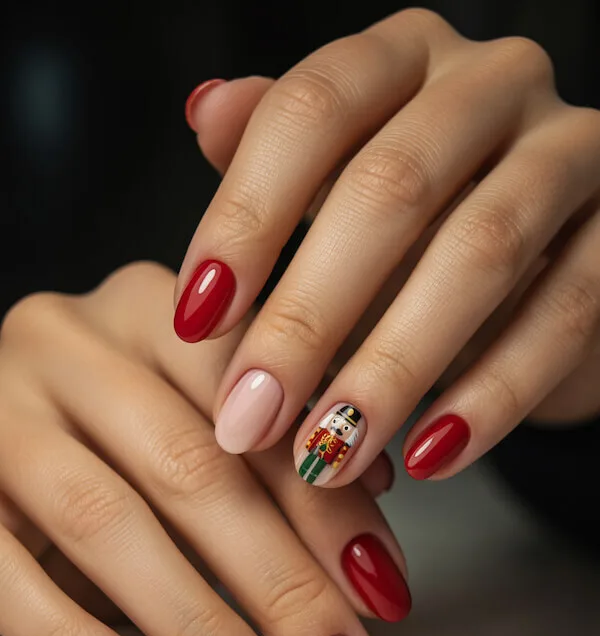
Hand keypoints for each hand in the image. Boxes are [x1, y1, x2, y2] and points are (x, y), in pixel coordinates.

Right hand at [0, 263, 409, 635]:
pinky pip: (6, 577)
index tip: (383, 593)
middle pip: (195, 471)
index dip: (332, 507)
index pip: (260, 408)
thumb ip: (270, 437)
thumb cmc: (104, 423)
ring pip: (109, 522)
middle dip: (283, 587)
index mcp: (152, 312)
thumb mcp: (189, 408)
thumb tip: (373, 485)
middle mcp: (71, 345)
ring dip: (202, 627)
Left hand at [176, 8, 599, 486]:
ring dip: (393, 368)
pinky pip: (562, 315)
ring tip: (331, 455)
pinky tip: (430, 456)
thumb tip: (204, 110)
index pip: (312, 110)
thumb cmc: (421, 229)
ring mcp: (572, 151)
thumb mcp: (339, 192)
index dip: (245, 218)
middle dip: (308, 317)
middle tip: (251, 418)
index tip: (195, 323)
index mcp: (404, 57)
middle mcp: (493, 82)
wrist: (545, 266)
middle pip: (391, 187)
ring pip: (481, 251)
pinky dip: (491, 394)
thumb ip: (276, 157)